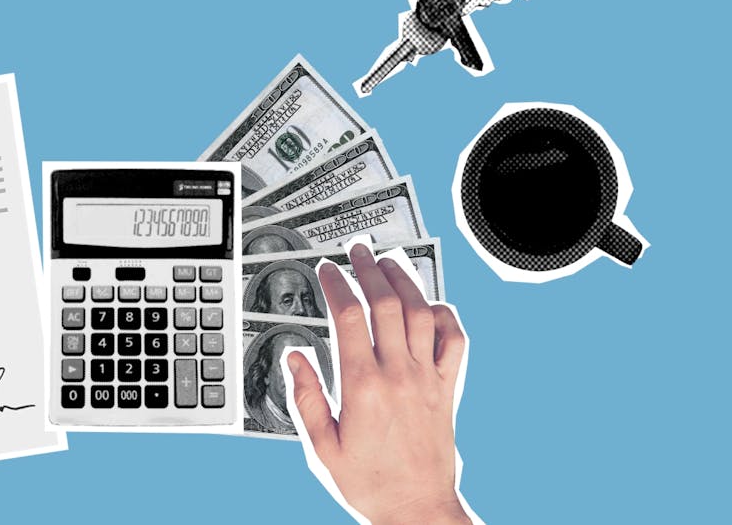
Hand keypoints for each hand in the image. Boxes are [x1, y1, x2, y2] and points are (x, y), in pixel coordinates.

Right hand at [288, 244, 469, 524]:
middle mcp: (398, 375)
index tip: (327, 271)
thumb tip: (294, 358)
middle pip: (386, 302)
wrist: (417, 509)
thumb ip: (306, 398)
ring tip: (389, 261)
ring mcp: (427, 378)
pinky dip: (445, 315)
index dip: (336, 285)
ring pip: (420, 312)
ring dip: (405, 280)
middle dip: (369, 268)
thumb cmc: (370, 484)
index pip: (348, 317)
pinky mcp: (447, 388)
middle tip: (357, 251)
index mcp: (362, 386)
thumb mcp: (321, 447)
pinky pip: (454, 340)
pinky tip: (430, 304)